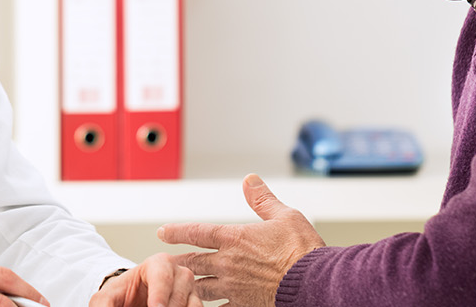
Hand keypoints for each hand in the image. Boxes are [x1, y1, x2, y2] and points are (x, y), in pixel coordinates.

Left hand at [87, 253, 201, 306]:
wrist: (129, 301)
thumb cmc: (120, 296)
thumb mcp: (106, 299)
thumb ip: (104, 306)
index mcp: (158, 263)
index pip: (162, 277)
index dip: (159, 295)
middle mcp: (179, 274)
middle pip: (179, 294)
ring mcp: (190, 290)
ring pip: (193, 305)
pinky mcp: (195, 304)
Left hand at [157, 175, 323, 306]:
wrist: (313, 282)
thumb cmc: (302, 250)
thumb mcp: (285, 216)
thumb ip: (262, 199)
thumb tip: (249, 181)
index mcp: (234, 238)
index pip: (197, 232)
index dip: (177, 232)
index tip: (163, 232)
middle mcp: (228, 263)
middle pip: (193, 262)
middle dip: (177, 262)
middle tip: (163, 264)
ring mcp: (234, 286)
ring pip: (200, 287)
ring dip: (190, 285)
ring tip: (181, 285)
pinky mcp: (244, 304)